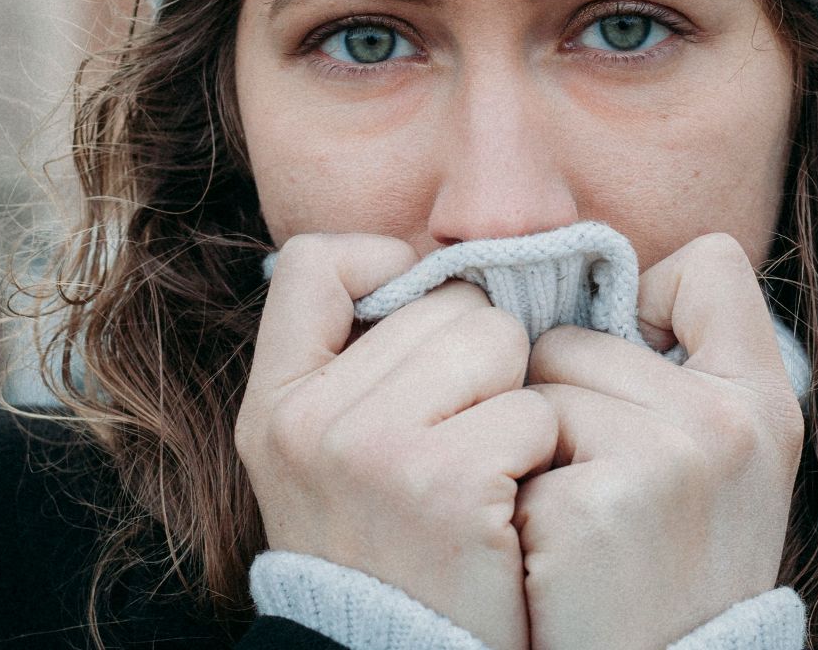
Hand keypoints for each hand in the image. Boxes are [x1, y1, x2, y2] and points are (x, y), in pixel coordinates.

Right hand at [235, 234, 557, 649]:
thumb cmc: (387, 553)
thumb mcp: (324, 461)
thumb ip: (355, 367)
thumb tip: (438, 270)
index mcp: (275, 405)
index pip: (318, 263)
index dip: (387, 268)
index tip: (421, 327)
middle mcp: (312, 420)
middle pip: (447, 302)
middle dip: (480, 358)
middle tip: (465, 436)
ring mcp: (376, 450)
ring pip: (500, 342)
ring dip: (516, 401)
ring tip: (487, 469)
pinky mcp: (448, 484)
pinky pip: (535, 410)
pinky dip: (542, 455)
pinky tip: (509, 505)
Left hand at [513, 233, 805, 649]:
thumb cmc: (665, 570)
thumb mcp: (716, 463)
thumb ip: (680, 367)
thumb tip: (586, 279)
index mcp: (765, 399)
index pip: (710, 263)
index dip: (649, 302)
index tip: (635, 372)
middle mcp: (730, 419)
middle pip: (578, 334)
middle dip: (561, 401)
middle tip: (597, 493)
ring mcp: (670, 458)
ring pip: (535, 385)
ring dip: (529, 450)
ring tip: (572, 524)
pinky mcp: (601, 502)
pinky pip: (511, 442)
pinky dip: (512, 498)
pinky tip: (550, 554)